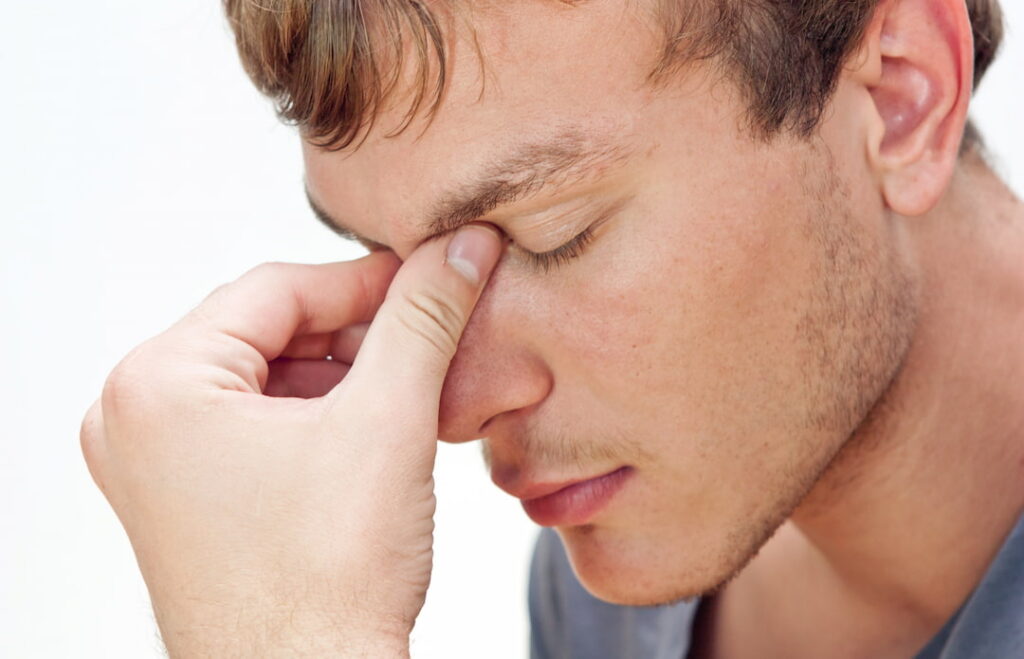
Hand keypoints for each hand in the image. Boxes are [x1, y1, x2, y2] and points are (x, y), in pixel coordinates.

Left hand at [80, 224, 503, 656]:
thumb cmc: (324, 588)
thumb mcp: (388, 422)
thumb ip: (423, 318)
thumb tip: (461, 249)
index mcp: (157, 385)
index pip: (276, 287)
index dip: (368, 280)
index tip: (433, 278)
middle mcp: (134, 418)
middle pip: (267, 329)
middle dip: (356, 332)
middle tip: (429, 334)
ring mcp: (153, 463)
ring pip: (265, 376)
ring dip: (342, 374)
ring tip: (410, 390)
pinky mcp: (182, 498)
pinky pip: (253, 422)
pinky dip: (316, 415)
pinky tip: (374, 431)